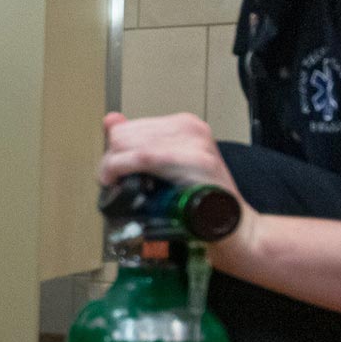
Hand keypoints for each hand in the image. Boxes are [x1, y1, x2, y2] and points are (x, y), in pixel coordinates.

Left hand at [99, 112, 262, 259]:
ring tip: (118, 185)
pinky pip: (143, 157)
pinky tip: (120, 183)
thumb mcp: (165, 166)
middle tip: (113, 182)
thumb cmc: (198, 199)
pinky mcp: (195, 160)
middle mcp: (190, 128)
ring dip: (112, 167)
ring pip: (128, 144)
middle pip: (124, 135)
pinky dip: (122, 169)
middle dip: (111, 160)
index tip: (112, 171)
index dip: (112, 150)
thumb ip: (137, 143)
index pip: (128, 127)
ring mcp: (194, 143)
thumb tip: (110, 120)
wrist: (230, 221)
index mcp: (184, 125)